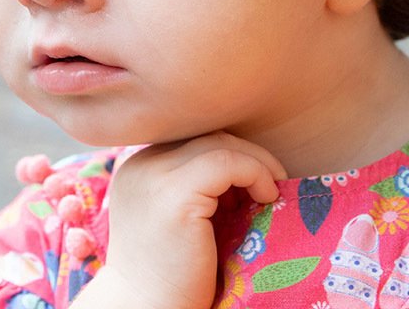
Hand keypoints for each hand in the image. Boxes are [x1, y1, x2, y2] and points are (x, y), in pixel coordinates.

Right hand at [70, 133, 285, 308]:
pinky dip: (254, 172)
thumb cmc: (172, 275)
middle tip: (270, 183)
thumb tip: (246, 170)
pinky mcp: (173, 194)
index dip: (228, 154)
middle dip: (245, 154)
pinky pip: (225, 162)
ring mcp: (153, 176)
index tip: (249, 185)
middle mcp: (139, 164)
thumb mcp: (180, 219)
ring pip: (218, 142)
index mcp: (138, 168)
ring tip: (270, 190)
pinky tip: (265, 197)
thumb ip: (197, 190)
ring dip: (255, 162)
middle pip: (205, 135)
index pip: (192, 139)